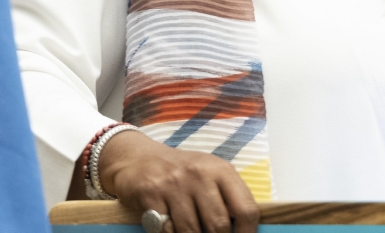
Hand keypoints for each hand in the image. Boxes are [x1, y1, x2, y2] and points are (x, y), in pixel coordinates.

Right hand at [96, 130, 258, 232]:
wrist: (138, 158)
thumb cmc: (181, 173)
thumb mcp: (209, 175)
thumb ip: (227, 199)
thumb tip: (243, 231)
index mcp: (221, 170)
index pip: (246, 209)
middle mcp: (199, 174)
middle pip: (219, 225)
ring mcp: (174, 183)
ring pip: (191, 232)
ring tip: (188, 230)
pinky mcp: (151, 193)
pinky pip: (166, 230)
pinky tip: (168, 225)